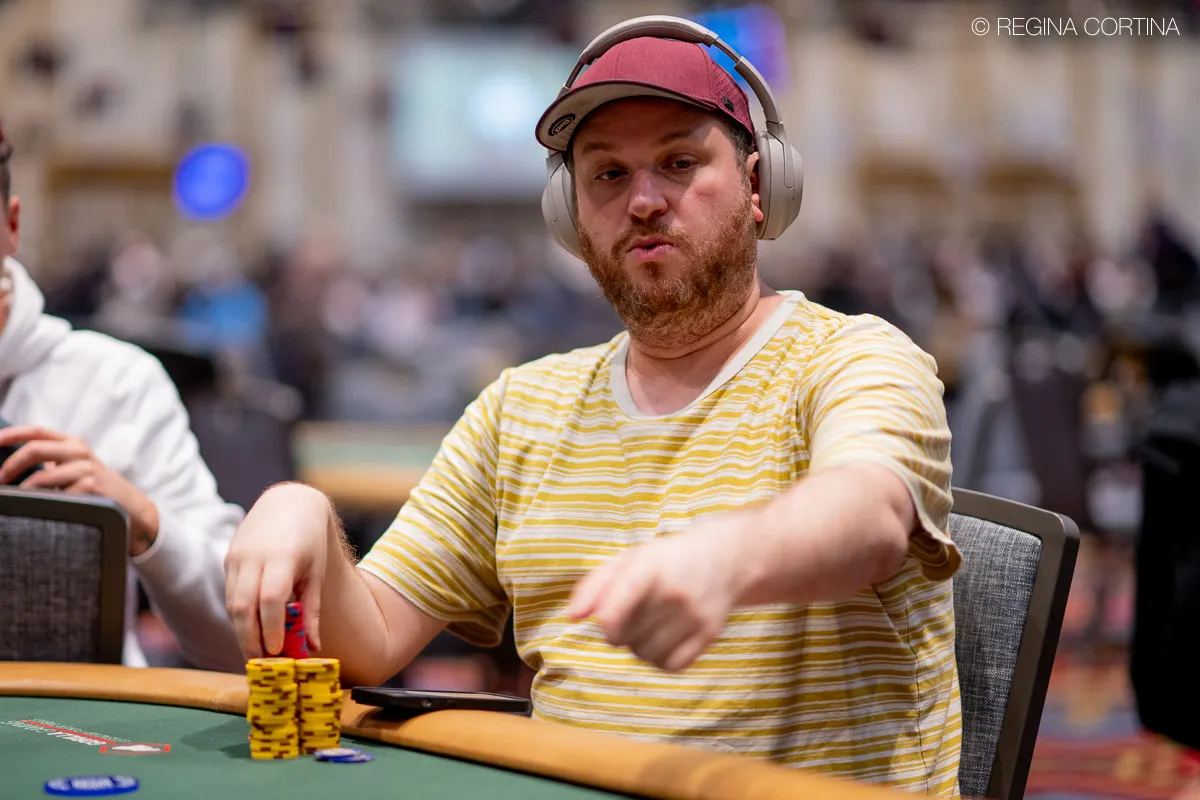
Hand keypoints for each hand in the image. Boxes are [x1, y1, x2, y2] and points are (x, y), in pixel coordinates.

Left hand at [0, 425, 159, 556]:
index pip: (37, 431)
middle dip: (10, 465)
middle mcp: (80, 451)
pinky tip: (48, 510)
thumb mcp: (76, 468)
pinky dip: (46, 505)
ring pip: (42, 477)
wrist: (132, 508)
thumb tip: (12, 465)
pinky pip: (57, 496)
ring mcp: (87, 468)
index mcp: (73, 443)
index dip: (12, 434)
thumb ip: (52, 461)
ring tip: (18, 501)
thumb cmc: (97, 489)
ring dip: (24, 491)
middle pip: (35, 449)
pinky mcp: (92, 487)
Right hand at [224, 483, 332, 658]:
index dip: (270, 628)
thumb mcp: (317, 573)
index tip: (277, 652)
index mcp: (282, 557)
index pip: (270, 599)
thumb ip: (312, 610)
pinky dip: (238, 615)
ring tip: (255, 652)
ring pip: (231, 603)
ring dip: (241, 631)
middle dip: (249, 639)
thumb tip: (313, 647)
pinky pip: (229, 594)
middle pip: (243, 606)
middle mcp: (254, 556)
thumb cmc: (309, 541)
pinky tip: (250, 630)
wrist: (289, 504)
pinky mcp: (228, 559)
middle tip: (260, 663)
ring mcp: (237, 557)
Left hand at [566, 513, 751, 672]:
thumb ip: (593, 586)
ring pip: (645, 654)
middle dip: (620, 632)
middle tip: (634, 615)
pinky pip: (671, 666)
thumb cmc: (666, 560)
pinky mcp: (709, 633)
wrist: (725, 557)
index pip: (613, 616)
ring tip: (649, 627)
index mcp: (648, 569)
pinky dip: (661, 660)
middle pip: (624, 638)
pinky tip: (664, 641)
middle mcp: (673, 593)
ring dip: (639, 647)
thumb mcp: (629, 559)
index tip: (608, 619)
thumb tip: (572, 618)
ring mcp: (694, 615)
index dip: (605, 625)